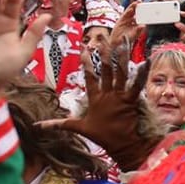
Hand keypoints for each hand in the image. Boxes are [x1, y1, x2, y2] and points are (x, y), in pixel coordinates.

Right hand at [39, 42, 160, 171]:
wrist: (121, 145)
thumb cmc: (102, 136)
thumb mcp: (78, 128)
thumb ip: (58, 124)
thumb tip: (37, 127)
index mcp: (95, 98)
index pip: (89, 76)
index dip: (86, 62)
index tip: (84, 48)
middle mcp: (107, 94)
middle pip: (106, 69)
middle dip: (104, 53)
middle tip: (103, 38)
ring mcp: (119, 96)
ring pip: (121, 73)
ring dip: (122, 57)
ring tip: (123, 42)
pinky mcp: (131, 100)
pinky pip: (137, 84)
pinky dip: (143, 73)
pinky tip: (147, 61)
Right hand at [109, 2, 142, 49]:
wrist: (117, 42)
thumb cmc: (127, 39)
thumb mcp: (134, 35)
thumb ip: (139, 30)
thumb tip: (144, 26)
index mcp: (136, 23)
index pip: (140, 16)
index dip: (143, 11)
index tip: (147, 7)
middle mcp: (131, 21)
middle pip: (135, 12)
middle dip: (138, 7)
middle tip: (141, 1)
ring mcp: (125, 20)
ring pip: (129, 12)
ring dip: (132, 7)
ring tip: (136, 3)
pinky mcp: (120, 20)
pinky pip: (124, 15)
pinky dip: (127, 12)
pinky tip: (131, 9)